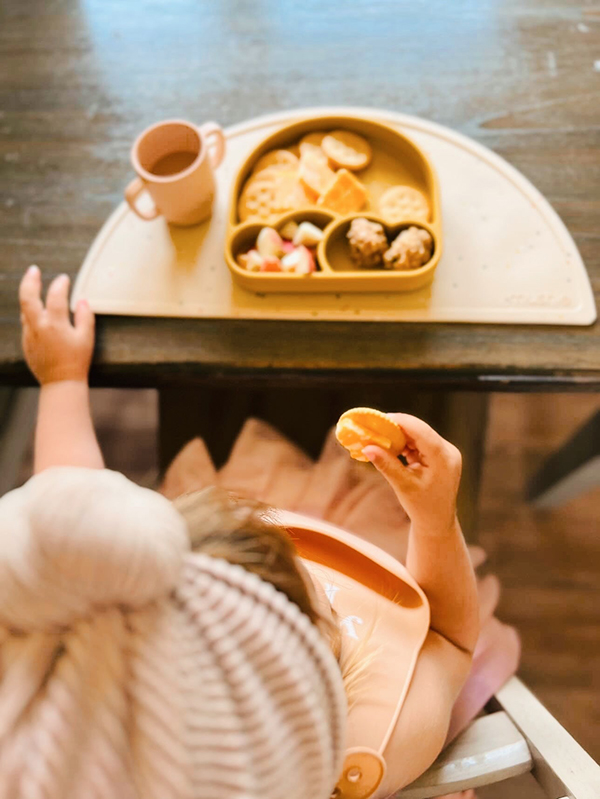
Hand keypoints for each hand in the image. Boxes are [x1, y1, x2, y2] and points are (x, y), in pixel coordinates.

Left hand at [19, 266, 94, 384]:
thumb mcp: (86, 339)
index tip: (64, 279)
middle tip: (34, 270)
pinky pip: (26, 322)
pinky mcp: (26, 342)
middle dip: (30, 280)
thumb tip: (82, 301)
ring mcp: (30, 334)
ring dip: (29, 296)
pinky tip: (37, 311)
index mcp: (55, 324)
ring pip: (24, 309)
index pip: (56, 296)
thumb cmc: (76, 361)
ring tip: (34, 286)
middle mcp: (39, 326)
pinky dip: (30, 312)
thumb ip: (85, 317)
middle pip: (28, 297)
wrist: (60, 383)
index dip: (60, 284)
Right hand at [363, 413, 461, 535]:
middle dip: (396, 428)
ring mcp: (445, 452)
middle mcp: (448, 451)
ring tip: (378, 438)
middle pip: (419, 430)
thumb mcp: (403, 485)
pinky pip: (420, 442)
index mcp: (443, 457)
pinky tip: (390, 447)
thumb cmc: (422, 507)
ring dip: (399, 436)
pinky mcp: (439, 455)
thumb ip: (386, 464)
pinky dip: (405, 444)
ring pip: (418, 435)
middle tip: (373, 428)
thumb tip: (367, 447)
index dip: (399, 421)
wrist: (437, 522)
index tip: (378, 419)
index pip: (420, 431)